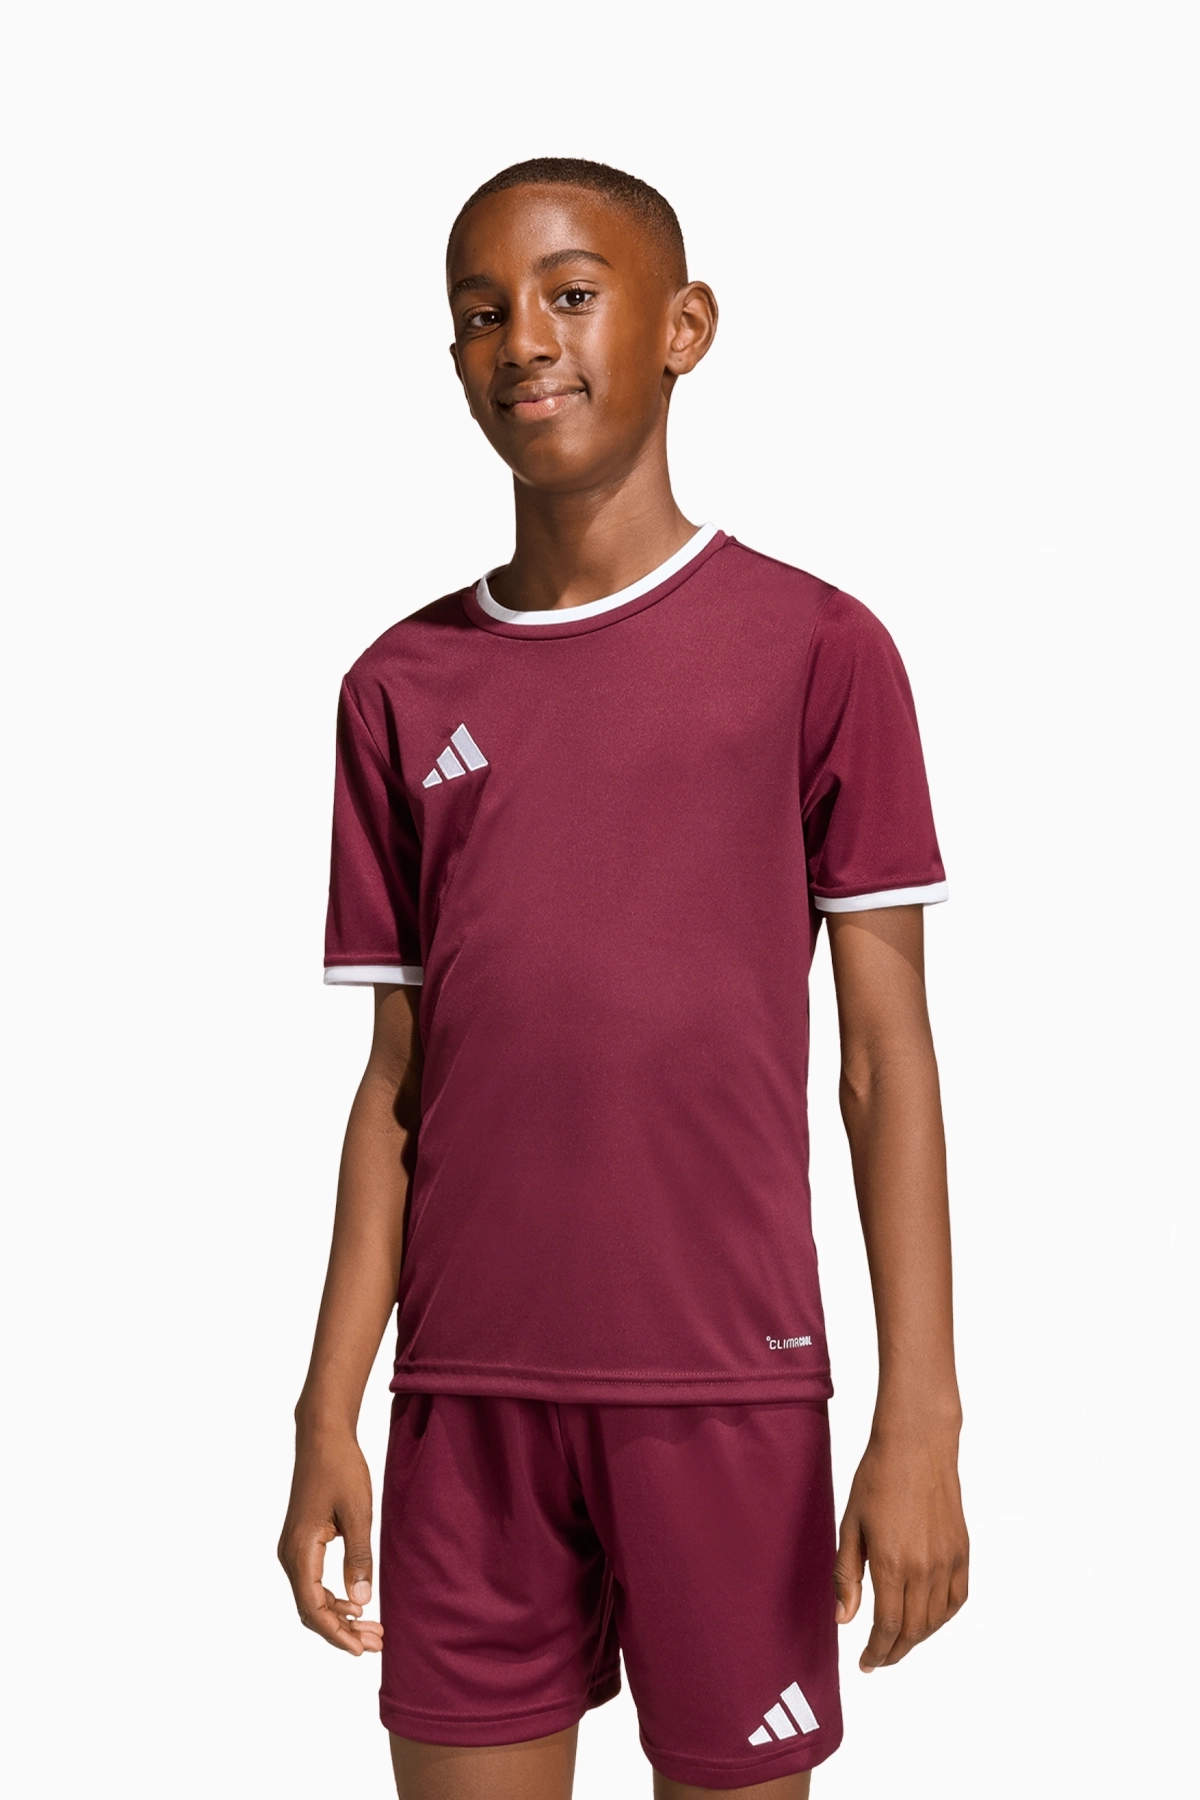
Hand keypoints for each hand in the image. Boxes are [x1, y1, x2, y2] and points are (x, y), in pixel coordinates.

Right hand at [278, 1425, 382, 1655]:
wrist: (322, 1436)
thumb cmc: (340, 1468)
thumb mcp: (358, 1513)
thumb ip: (359, 1558)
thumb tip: (361, 1603)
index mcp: (300, 1550)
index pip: (313, 1607)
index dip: (336, 1634)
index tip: (362, 1650)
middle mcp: (289, 1554)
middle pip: (310, 1609)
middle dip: (341, 1632)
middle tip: (377, 1643)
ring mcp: (292, 1549)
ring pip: (311, 1598)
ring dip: (338, 1617)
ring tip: (372, 1629)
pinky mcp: (301, 1542)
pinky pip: (312, 1582)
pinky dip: (332, 1598)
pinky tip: (355, 1604)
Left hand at [834, 1419, 967, 1670]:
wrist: (917, 1446)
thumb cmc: (877, 1479)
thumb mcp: (850, 1525)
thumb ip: (846, 1575)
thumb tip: (844, 1619)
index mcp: (892, 1563)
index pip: (887, 1627)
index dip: (877, 1652)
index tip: (866, 1663)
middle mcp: (924, 1568)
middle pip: (913, 1630)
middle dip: (894, 1651)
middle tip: (879, 1658)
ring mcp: (947, 1561)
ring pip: (936, 1619)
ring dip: (917, 1638)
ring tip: (898, 1641)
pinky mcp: (962, 1551)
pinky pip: (957, 1598)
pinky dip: (943, 1617)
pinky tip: (928, 1618)